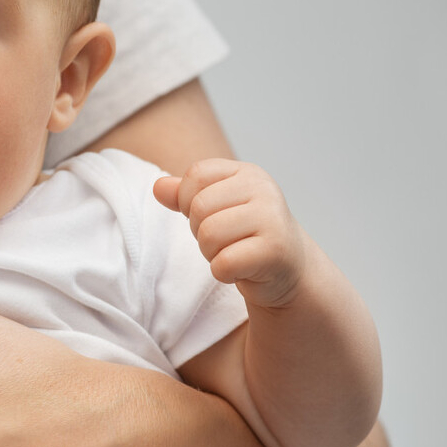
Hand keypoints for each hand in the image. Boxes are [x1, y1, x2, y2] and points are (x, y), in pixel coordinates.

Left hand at [152, 158, 310, 308]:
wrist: (288, 269)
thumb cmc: (244, 234)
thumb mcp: (215, 207)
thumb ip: (184, 195)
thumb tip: (158, 187)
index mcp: (247, 172)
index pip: (196, 175)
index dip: (188, 200)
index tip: (209, 216)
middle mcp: (263, 189)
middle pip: (199, 208)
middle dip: (200, 231)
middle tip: (224, 241)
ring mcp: (272, 219)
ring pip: (208, 235)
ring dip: (211, 253)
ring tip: (232, 253)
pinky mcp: (274, 251)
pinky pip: (223, 263)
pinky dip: (224, 273)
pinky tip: (240, 270)